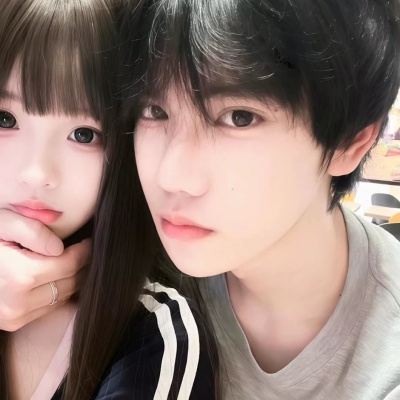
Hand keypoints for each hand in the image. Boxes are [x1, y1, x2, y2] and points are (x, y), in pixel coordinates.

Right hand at [0, 209, 89, 330]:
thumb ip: (32, 231)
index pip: (69, 265)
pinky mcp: (14, 323)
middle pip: (70, 283)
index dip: (83, 252)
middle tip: (83, 250)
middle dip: (80, 265)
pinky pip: (49, 307)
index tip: (88, 242)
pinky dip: (58, 292)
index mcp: (19, 277)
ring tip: (70, 261)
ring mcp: (15, 317)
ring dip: (71, 279)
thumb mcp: (3, 224)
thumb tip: (59, 248)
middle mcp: (18, 303)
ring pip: (63, 297)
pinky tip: (54, 276)